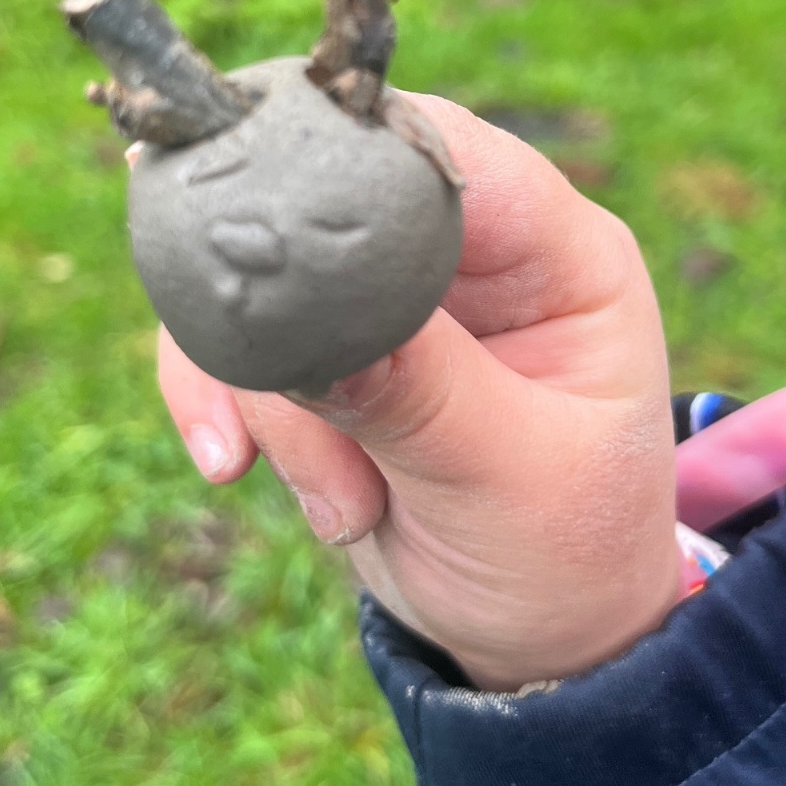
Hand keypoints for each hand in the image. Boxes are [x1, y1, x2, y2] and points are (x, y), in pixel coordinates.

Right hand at [158, 95, 678, 690]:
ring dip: (259, 389)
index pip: (441, 151)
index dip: (344, 163)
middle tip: (266, 416)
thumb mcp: (510, 479)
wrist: (534, 634)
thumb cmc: (563, 551)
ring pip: (258, 273)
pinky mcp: (324, 342)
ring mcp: (389, 294)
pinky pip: (231, 334)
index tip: (264, 233)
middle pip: (322, 195)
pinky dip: (221, 399)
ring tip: (338, 504)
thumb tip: (299, 313)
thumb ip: (416, 392)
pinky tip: (236, 470)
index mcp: (558, 252)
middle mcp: (469, 251)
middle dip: (281, 313)